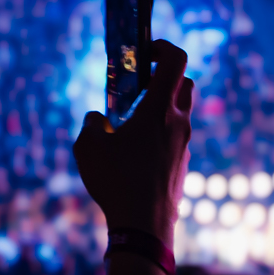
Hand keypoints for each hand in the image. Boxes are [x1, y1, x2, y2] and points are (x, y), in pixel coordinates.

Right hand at [74, 38, 192, 236]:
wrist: (144, 227)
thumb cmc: (117, 182)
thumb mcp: (88, 148)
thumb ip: (90, 124)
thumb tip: (96, 119)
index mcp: (160, 110)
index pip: (176, 61)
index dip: (162, 47)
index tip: (144, 51)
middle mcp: (179, 123)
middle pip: (185, 84)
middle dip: (165, 77)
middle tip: (139, 85)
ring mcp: (184, 146)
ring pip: (181, 113)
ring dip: (161, 108)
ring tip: (131, 123)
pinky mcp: (182, 166)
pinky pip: (175, 139)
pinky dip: (161, 134)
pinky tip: (136, 153)